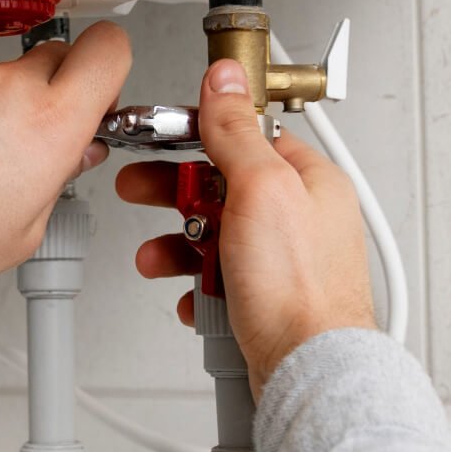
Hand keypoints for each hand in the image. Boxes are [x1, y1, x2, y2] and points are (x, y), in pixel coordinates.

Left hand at [0, 23, 129, 303]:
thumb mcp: (17, 235)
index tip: (96, 80)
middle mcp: (2, 85)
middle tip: (14, 137)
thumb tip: (71, 153)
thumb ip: (55, 181)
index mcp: (46, 127)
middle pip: (48, 59)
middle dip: (41, 93)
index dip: (107, 64)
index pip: (108, 50)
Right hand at [117, 59, 375, 393]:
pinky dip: (198, 287)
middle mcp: (302, 218)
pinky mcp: (270, 300)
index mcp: (309, 180)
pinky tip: (193, 295)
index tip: (163, 138)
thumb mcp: (260, 188)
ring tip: (157, 257)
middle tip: (141, 191)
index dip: (199, 135)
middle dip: (176, 196)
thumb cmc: (300, 289)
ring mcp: (286, 262)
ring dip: (179, 246)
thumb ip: (236, 131)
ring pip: (217, 237)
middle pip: (224, 188)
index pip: (246, 137)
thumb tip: (225, 80)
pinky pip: (221, 281)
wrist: (309, 371)